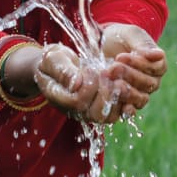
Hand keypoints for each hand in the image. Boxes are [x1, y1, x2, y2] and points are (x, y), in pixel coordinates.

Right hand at [29, 43, 146, 122]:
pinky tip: (121, 83)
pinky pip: (117, 113)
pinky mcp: (100, 108)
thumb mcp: (53, 60)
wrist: (56, 67)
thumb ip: (63, 71)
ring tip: (115, 78)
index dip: (88, 86)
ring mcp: (88, 112)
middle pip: (96, 114)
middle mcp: (75, 111)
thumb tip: (77, 83)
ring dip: (117, 96)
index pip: (78, 102)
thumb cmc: (53, 61)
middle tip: (106, 72)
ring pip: (110, 117)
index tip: (90, 69)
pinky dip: (123, 100)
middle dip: (106, 93)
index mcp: (60, 98)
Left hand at [99, 23, 167, 103]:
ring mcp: (139, 94)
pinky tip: (120, 106)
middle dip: (130, 75)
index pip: (156, 67)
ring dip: (127, 91)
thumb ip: (143, 45)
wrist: (100, 46)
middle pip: (148, 84)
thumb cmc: (118, 38)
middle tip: (112, 67)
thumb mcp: (130, 35)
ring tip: (111, 81)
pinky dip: (127, 110)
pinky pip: (131, 111)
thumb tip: (159, 54)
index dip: (140, 63)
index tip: (121, 56)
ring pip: (141, 98)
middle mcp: (151, 81)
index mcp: (157, 64)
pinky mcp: (125, 103)